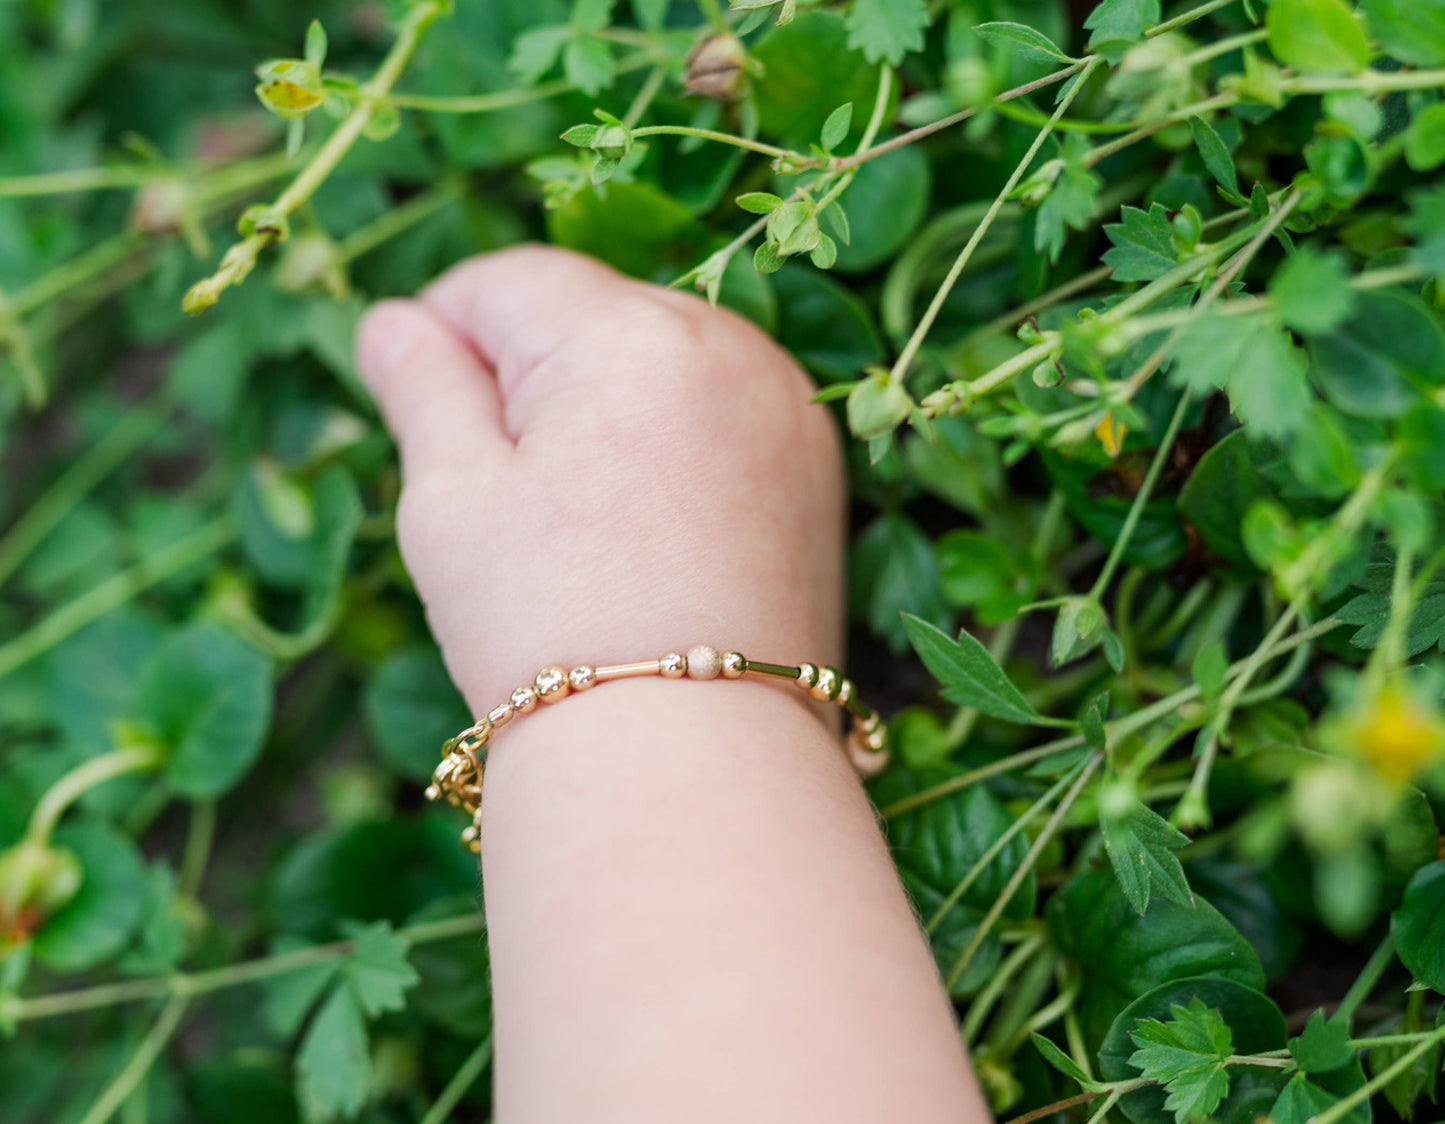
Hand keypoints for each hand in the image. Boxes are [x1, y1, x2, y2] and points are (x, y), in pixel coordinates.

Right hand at [355, 246, 845, 714]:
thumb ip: (424, 384)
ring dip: (604, 407)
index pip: (511, 281)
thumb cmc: (552, 624)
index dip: (446, 330)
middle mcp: (727, 343)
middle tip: (503, 493)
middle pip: (593, 315)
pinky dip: (672, 444)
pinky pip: (719, 413)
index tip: (419, 402)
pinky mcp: (816, 466)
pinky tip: (645, 532)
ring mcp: (785, 405)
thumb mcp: (451, 499)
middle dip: (532, 374)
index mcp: (628, 333)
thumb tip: (396, 319)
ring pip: (659, 362)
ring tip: (579, 524)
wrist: (695, 755)